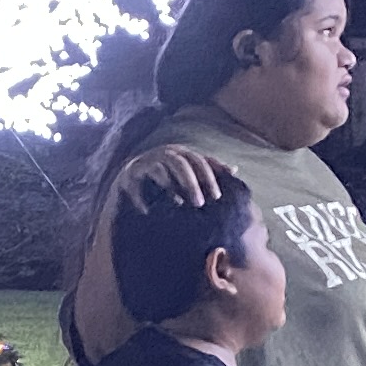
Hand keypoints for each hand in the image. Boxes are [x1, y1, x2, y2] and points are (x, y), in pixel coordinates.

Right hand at [114, 141, 234, 212]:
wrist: (133, 174)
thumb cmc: (168, 174)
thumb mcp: (189, 170)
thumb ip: (209, 170)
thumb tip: (234, 169)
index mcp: (182, 153)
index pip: (200, 161)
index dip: (210, 177)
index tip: (218, 197)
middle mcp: (165, 154)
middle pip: (181, 164)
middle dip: (192, 183)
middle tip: (200, 203)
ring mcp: (147, 162)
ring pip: (160, 169)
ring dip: (170, 186)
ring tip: (179, 204)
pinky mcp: (130, 174)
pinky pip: (136, 185)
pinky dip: (140, 198)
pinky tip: (147, 211)